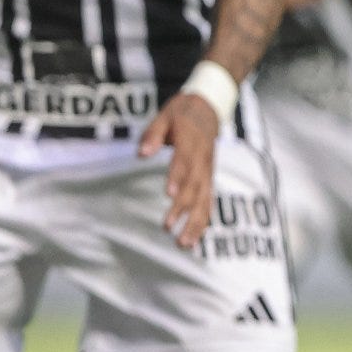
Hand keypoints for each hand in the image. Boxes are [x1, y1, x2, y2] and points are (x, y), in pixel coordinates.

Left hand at [138, 92, 220, 248]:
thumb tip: (141, 153)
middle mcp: (202, 159)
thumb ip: (153, 134)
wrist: (210, 107)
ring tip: (183, 243)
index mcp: (190, 140)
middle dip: (182, 208)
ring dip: (195, 222)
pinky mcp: (209, 178)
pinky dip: (203, 221)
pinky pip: (209, 201)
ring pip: (204, 199)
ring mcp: (208, 170)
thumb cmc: (183, 112)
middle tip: (167, 227)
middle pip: (194, 186)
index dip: (178, 177)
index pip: (184, 160)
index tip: (169, 195)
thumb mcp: (165, 115)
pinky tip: (194, 239)